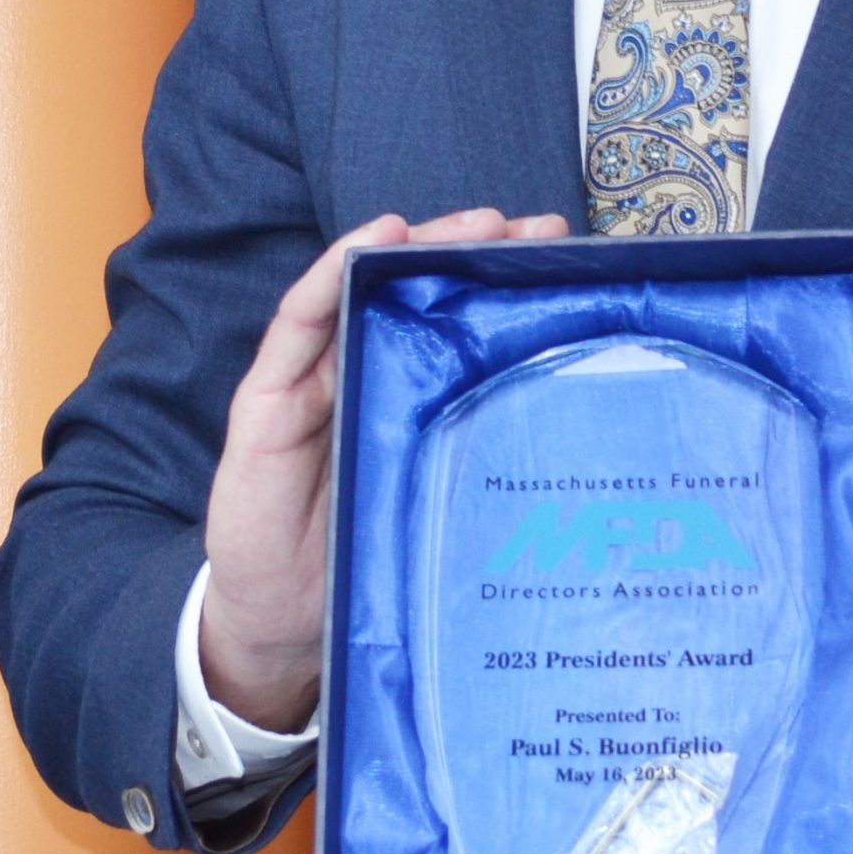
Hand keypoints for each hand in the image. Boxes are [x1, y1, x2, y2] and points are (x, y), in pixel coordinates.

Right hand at [201, 205, 568, 729]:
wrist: (280, 630)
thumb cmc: (363, 559)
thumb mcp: (437, 502)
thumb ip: (478, 458)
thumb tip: (586, 434)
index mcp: (407, 392)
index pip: (456, 318)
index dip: (506, 282)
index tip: (568, 255)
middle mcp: (361, 369)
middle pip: (417, 290)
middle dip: (476, 250)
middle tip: (538, 230)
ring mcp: (311, 378)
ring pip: (362, 286)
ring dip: (416, 244)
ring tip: (475, 223)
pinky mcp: (266, 398)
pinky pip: (296, 323)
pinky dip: (329, 273)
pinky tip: (371, 242)